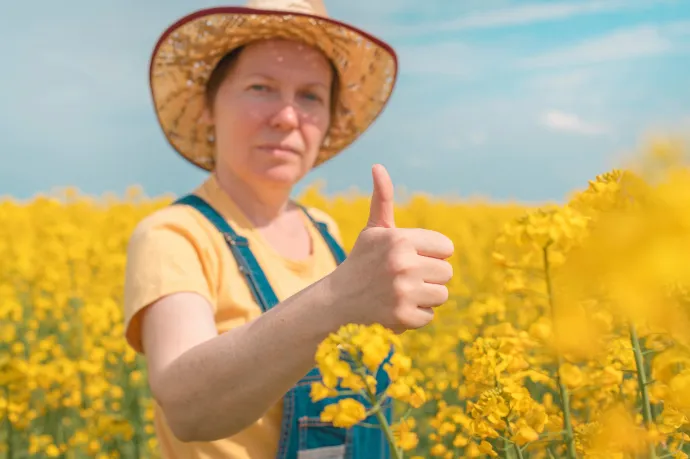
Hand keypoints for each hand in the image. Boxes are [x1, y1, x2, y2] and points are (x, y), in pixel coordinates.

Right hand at [328, 164, 453, 332]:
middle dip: (429, 276)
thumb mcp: (373, 230)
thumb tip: (378, 166)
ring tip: (401, 292)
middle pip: (447, 272)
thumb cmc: (362, 261)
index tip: (411, 258)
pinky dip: (416, 316)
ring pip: (441, 295)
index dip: (431, 254)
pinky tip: (396, 308)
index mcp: (400, 239)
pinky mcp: (403, 317)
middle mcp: (403, 264)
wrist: (337, 300)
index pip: (446, 248)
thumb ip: (382, 199)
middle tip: (404, 278)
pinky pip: (430, 316)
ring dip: (424, 297)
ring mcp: (403, 292)